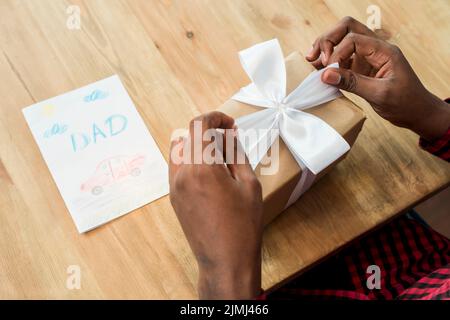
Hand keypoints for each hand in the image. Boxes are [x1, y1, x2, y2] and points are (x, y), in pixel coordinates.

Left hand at [169, 111, 262, 298]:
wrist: (225, 260)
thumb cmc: (243, 224)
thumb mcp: (249, 184)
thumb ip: (237, 154)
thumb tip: (230, 135)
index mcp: (202, 167)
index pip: (200, 125)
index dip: (216, 117)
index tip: (230, 123)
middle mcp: (182, 173)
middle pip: (188, 135)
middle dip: (209, 130)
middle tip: (229, 139)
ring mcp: (174, 186)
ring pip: (179, 149)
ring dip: (197, 144)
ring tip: (218, 155)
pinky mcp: (173, 197)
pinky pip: (177, 166)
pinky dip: (190, 159)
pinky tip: (209, 171)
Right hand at [306, 16, 449, 140]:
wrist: (416, 113)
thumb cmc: (405, 103)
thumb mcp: (379, 94)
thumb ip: (352, 82)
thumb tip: (325, 75)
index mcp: (384, 50)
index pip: (353, 39)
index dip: (337, 52)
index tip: (329, 70)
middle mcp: (375, 49)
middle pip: (347, 29)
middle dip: (327, 39)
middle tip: (314, 57)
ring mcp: (367, 57)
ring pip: (342, 40)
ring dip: (326, 47)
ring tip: (312, 61)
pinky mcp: (361, 68)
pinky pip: (342, 58)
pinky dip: (329, 61)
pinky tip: (319, 70)